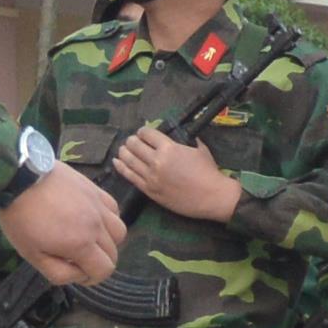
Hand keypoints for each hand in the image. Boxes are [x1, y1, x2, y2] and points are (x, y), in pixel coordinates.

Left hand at [0, 166, 126, 288]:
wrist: (19, 176)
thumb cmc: (21, 218)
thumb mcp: (31, 254)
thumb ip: (58, 272)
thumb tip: (79, 274)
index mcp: (81, 244)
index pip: (105, 270)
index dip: (93, 278)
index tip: (78, 272)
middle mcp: (96, 225)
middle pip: (113, 252)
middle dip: (99, 262)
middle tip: (78, 258)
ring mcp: (97, 205)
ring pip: (119, 231)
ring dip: (108, 241)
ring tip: (89, 239)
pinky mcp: (94, 189)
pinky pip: (114, 209)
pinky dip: (108, 219)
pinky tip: (92, 219)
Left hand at [112, 124, 242, 221]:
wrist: (211, 196)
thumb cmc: (208, 172)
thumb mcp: (199, 148)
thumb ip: (185, 140)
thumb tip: (176, 136)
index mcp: (169, 148)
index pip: (147, 133)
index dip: (143, 131)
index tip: (143, 132)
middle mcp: (156, 161)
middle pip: (134, 145)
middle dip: (131, 140)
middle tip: (132, 141)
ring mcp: (151, 177)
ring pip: (129, 160)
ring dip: (124, 152)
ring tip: (123, 149)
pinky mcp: (149, 190)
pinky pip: (130, 176)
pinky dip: (121, 167)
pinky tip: (116, 162)